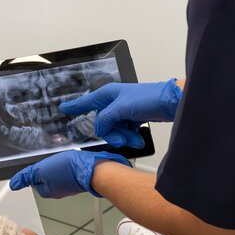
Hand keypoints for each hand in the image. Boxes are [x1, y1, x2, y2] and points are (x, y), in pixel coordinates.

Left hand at [8, 150, 130, 197]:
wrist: (92, 169)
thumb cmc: (68, 170)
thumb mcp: (41, 170)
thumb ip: (26, 176)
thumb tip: (13, 185)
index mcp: (46, 191)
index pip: (33, 178)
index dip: (38, 168)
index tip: (45, 164)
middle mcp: (56, 191)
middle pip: (45, 175)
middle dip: (49, 166)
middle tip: (56, 161)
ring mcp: (67, 186)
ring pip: (56, 172)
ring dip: (59, 164)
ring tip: (65, 161)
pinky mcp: (77, 180)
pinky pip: (67, 171)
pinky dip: (68, 166)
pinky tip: (72, 163)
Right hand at [59, 79, 181, 148]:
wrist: (171, 102)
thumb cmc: (149, 98)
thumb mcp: (122, 109)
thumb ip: (106, 119)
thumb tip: (100, 129)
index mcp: (108, 94)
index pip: (86, 101)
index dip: (74, 106)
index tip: (63, 109)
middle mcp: (114, 101)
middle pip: (103, 123)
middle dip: (112, 134)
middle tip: (122, 139)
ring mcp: (124, 110)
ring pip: (114, 130)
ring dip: (123, 137)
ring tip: (134, 139)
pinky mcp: (133, 117)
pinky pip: (125, 131)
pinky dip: (130, 137)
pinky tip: (138, 139)